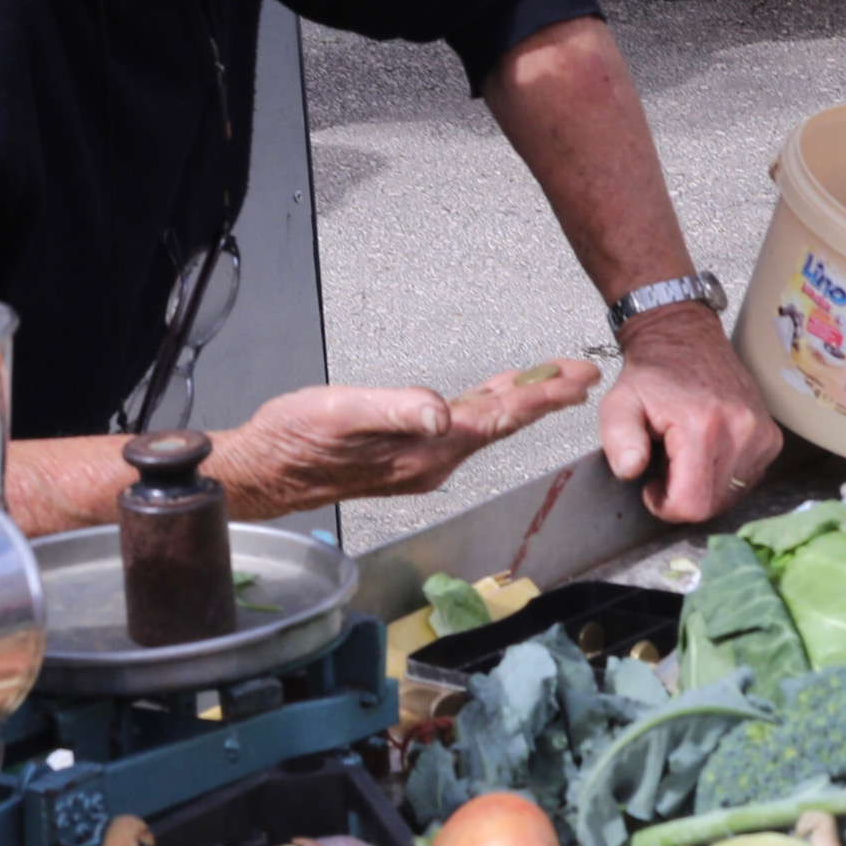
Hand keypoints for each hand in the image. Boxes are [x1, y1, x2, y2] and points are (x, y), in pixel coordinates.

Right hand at [213, 363, 601, 512]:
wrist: (264, 471)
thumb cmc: (295, 439)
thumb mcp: (343, 413)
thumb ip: (396, 410)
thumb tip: (441, 412)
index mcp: (425, 449)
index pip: (499, 418)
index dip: (542, 396)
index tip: (577, 380)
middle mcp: (431, 460)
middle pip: (501, 422)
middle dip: (544, 396)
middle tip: (581, 374)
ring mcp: (420, 460)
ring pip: (483, 424)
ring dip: (519, 401)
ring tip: (551, 381)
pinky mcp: (405, 454)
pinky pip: (461, 426)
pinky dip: (486, 406)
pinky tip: (492, 396)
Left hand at [600, 305, 780, 521]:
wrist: (685, 339)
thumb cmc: (653, 374)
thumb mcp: (619, 403)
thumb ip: (619, 439)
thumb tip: (631, 470)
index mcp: (703, 426)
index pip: (693, 504)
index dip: (666, 507)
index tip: (652, 487)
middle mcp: (741, 432)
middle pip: (713, 506)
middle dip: (684, 497)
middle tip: (666, 467)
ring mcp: (762, 436)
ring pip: (732, 496)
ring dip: (704, 487)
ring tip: (686, 456)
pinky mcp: (771, 438)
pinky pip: (747, 480)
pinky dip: (724, 478)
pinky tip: (707, 454)